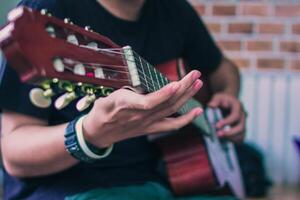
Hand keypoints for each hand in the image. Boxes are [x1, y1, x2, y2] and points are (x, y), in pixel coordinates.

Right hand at [83, 70, 202, 147]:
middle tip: (195, 73)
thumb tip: (146, 85)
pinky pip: (171, 125)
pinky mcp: (151, 129)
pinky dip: (186, 119)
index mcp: (127, 105)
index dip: (163, 94)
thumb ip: (128, 92)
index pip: (148, 102)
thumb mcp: (108, 97)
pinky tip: (198, 111)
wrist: (99, 132)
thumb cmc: (102, 110)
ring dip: (187, 97)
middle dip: (183, 87)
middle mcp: (140, 116)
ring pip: (171, 110)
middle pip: (167, 102)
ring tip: (198, 83)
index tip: (175, 84)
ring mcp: (147, 124)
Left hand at [208, 93, 245, 142]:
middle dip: (230, 133)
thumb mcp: (218, 96)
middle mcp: (243, 115)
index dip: (227, 122)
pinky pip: (240, 137)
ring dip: (231, 138)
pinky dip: (233, 140)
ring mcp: (243, 122)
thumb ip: (215, 101)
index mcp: (238, 106)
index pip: (235, 115)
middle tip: (218, 134)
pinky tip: (224, 140)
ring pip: (242, 134)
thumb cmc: (222, 99)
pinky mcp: (241, 128)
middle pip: (241, 127)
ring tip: (219, 138)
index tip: (217, 126)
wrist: (229, 100)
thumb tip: (211, 105)